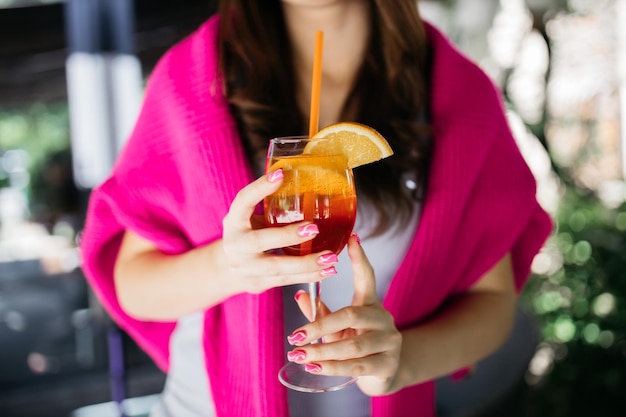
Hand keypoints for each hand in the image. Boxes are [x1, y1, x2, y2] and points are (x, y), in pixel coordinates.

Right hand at [221, 169, 338, 293]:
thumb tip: (301, 178)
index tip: (281, 174)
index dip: (260, 188)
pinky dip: (309, 276)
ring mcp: (246, 267)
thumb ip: (269, 204)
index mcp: (233, 221)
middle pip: (260, 241)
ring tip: (331, 257)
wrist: (225, 269)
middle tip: (314, 228)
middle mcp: (236, 245)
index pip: (243, 201)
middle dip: (288, 235)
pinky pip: (286, 280)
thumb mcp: (248, 217)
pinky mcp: (258, 283)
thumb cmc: (246, 234)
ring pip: (277, 267)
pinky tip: (327, 271)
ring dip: (306, 263)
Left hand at [287, 234, 402, 395]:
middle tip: (294, 336)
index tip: (352, 237)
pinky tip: (314, 368)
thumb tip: (300, 294)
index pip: (367, 277)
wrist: (385, 375)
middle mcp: (383, 319)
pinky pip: (357, 366)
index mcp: (370, 304)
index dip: (360, 257)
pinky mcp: (388, 365)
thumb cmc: (357, 344)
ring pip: (352, 346)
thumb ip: (321, 313)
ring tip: (298, 355)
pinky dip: (333, 368)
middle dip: (319, 326)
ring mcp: (389, 342)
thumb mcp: (339, 327)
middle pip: (351, 316)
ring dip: (322, 352)